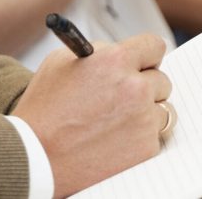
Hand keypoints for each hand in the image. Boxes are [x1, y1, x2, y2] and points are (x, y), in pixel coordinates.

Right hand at [13, 34, 169, 197]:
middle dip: (145, 84)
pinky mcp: (146, 150)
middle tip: (125, 93)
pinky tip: (115, 138)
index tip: (142, 61)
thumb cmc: (44, 107)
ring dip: (147, 111)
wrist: (37, 155)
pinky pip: (155, 136)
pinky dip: (140, 137)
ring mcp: (143, 121)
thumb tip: (119, 51)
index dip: (146, 54)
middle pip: (161, 79)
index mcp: (115, 60)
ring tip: (118, 118)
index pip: (154, 46)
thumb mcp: (62, 60)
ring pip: (163, 109)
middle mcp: (135, 88)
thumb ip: (98, 52)